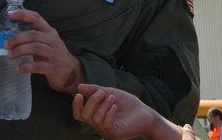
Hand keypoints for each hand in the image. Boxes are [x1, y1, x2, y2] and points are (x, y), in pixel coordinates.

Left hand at [5, 9, 83, 93]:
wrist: (71, 72)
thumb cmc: (54, 55)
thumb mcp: (47, 42)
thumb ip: (34, 38)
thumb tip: (11, 38)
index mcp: (50, 32)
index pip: (36, 18)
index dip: (23, 15)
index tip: (10, 15)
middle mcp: (53, 40)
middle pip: (33, 35)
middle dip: (16, 39)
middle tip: (6, 45)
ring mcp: (54, 54)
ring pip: (35, 48)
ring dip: (19, 51)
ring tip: (10, 55)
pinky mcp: (53, 67)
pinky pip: (37, 66)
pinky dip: (26, 67)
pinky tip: (18, 69)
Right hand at [73, 84, 187, 139]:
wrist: (145, 113)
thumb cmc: (127, 104)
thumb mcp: (110, 93)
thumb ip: (95, 90)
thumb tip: (79, 87)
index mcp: (96, 116)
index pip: (79, 115)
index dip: (76, 106)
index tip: (78, 94)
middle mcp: (99, 125)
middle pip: (85, 115)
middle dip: (92, 101)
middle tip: (103, 92)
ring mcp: (107, 131)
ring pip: (95, 119)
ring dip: (103, 105)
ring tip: (113, 98)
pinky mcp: (116, 134)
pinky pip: (106, 124)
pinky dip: (109, 113)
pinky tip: (115, 106)